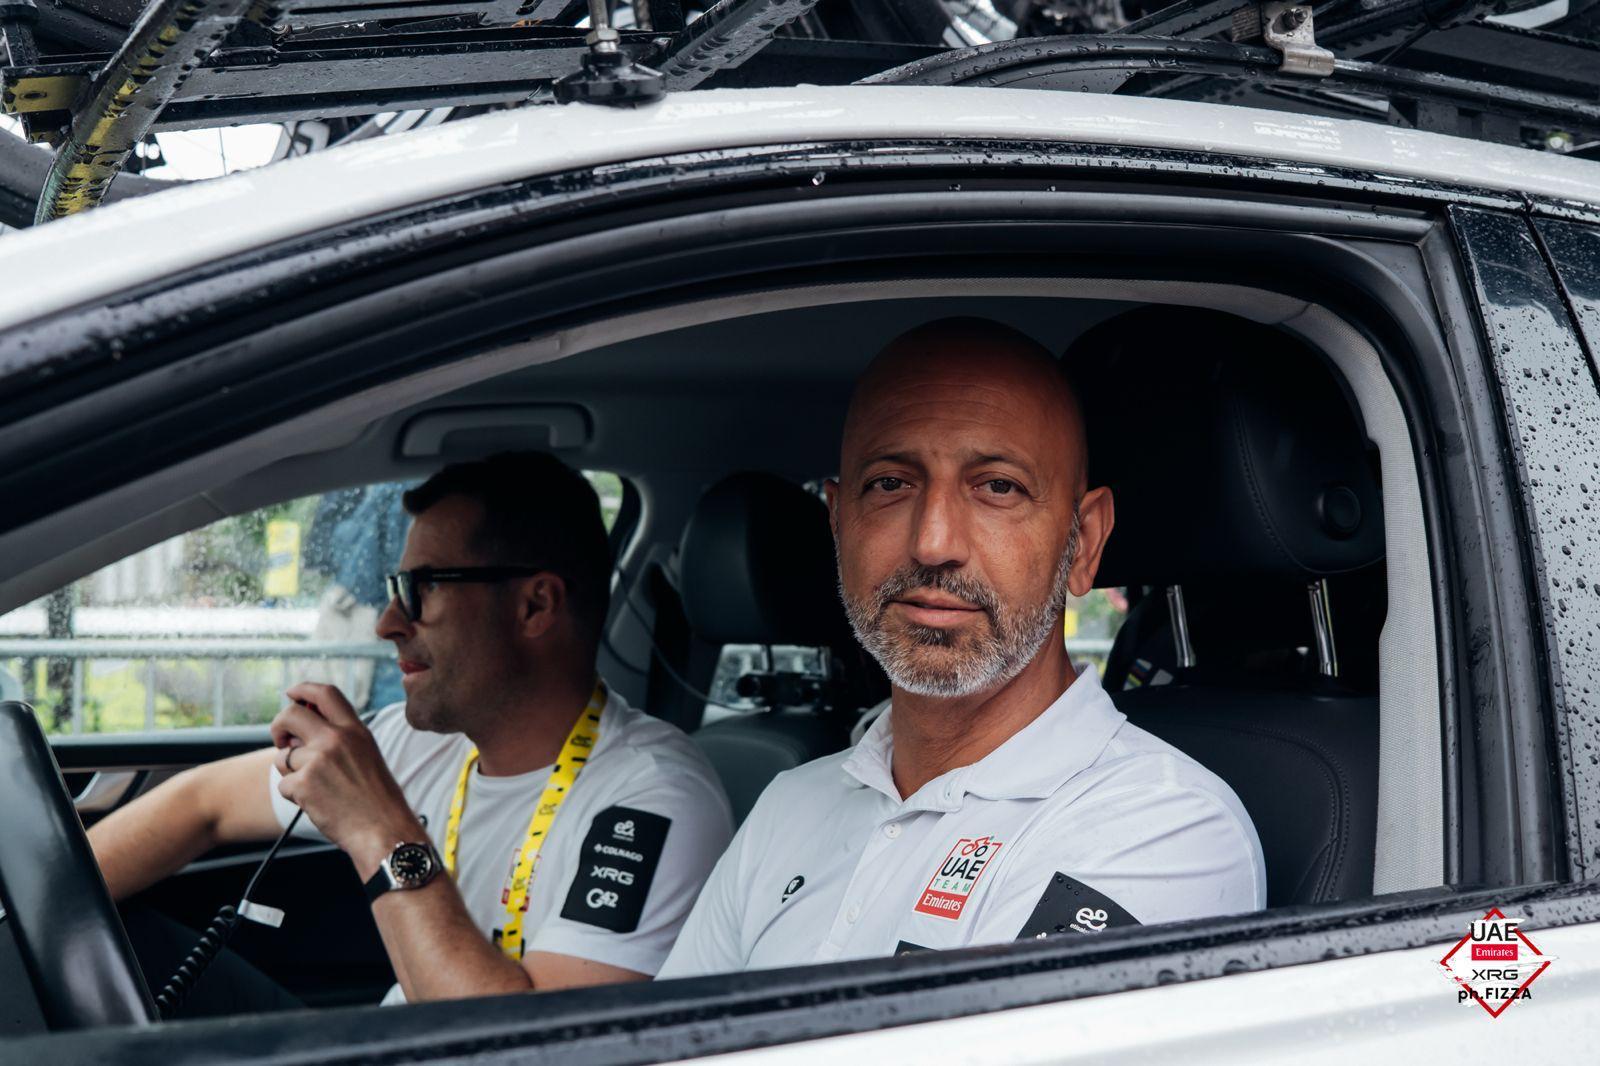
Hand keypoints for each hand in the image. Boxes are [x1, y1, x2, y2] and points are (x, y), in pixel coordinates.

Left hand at [271, 682, 422, 877]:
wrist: (383, 829)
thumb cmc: (378, 799)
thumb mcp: (367, 755)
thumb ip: (339, 739)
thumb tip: (301, 733)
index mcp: (355, 730)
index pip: (325, 694)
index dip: (303, 689)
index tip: (292, 693)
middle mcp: (336, 739)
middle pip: (291, 715)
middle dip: (279, 726)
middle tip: (281, 740)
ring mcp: (318, 760)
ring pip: (283, 757)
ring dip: (291, 772)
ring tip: (317, 787)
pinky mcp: (304, 784)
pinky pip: (284, 784)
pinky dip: (295, 796)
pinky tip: (317, 803)